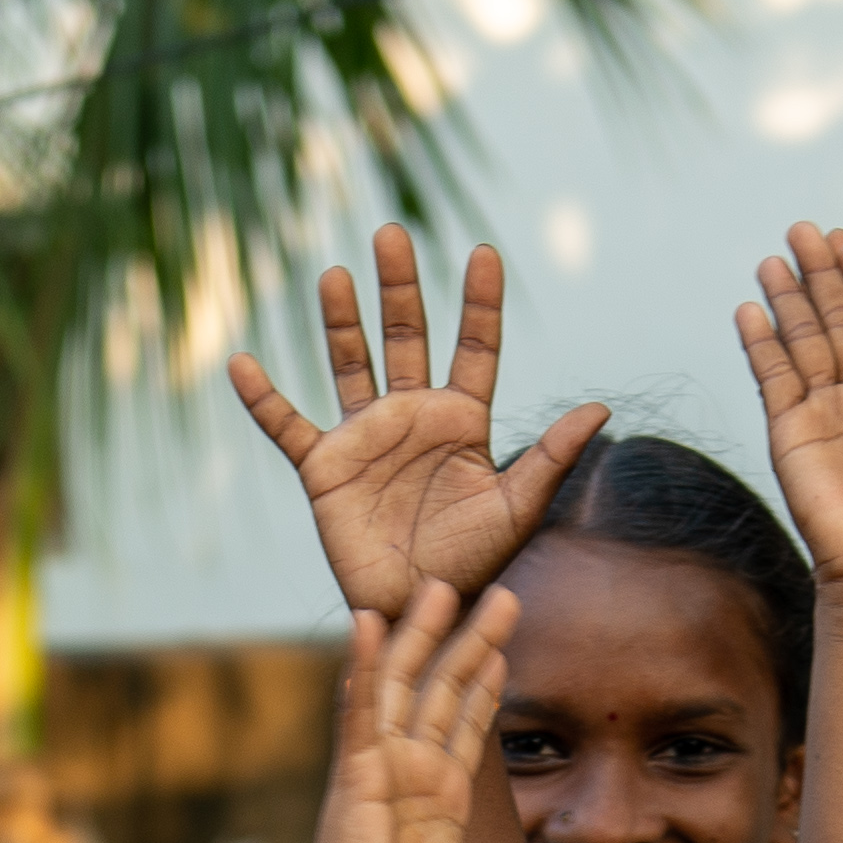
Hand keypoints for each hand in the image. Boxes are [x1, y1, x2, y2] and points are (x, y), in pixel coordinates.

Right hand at [227, 228, 609, 621]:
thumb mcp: (518, 509)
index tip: (484, 253)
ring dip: (341, 321)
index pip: (475, 347)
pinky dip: (263, 398)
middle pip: (407, 336)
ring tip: (336, 274)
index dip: (480, 302)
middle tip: (392, 234)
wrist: (417, 608)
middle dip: (400, 287)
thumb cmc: (473, 564)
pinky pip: (287, 426)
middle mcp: (413, 416)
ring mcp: (366, 437)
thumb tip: (601, 408)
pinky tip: (241, 363)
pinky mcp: (325, 468)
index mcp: (463, 421)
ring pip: (350, 363)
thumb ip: (551, 457)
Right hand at [294, 579, 562, 842]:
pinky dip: (363, 667)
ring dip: (421, 634)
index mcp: (440, 794)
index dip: (485, 683)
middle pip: (443, 688)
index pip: (466, 723)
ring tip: (442, 586)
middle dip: (470, 641)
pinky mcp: (355, 773)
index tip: (505, 645)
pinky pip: (360, 710)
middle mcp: (410, 770)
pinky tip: (368, 624)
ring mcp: (381, 766)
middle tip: (499, 594)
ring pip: (404, 684)